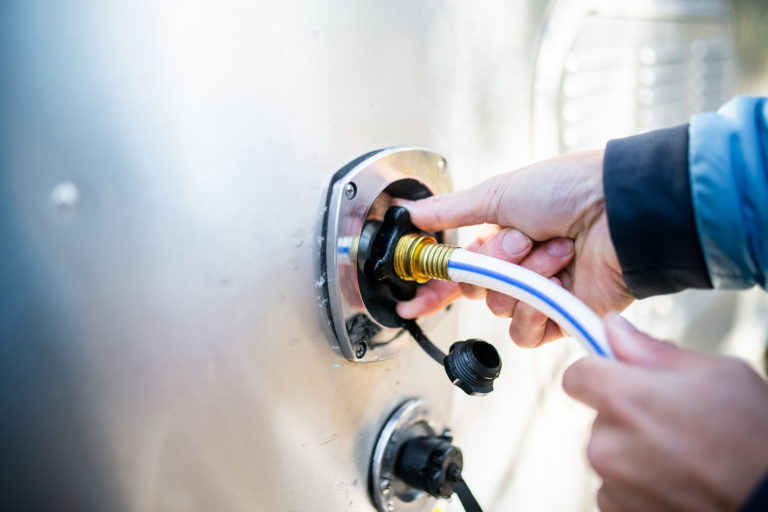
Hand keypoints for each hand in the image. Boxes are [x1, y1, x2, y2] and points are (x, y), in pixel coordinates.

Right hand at [395, 150, 632, 346]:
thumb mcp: (499, 193)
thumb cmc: (568, 190)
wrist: (618, 211)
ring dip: (523, 279)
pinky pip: (526, 331)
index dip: (434, 287)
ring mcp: (541, 292)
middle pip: (476, 289)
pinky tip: (556, 284)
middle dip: (493, 263)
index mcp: (502, 237)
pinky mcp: (561, 316)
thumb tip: (413, 214)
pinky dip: (535, 309)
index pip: (458, 270)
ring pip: (500, 309)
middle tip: (520, 238)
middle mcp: (519, 267)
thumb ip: (451, 211)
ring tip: (555, 251)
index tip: (411, 301)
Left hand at [564, 313, 767, 511]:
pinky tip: (675, 481)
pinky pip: (615, 486)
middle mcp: (607, 444)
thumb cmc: (755, 440)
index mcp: (624, 399)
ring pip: (609, 451)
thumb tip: (614, 329)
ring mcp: (612, 483)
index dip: (599, 372)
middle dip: (627, 415)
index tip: (618, 376)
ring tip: (682, 456)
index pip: (576, 375)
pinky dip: (637, 484)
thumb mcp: (717, 375)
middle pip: (599, 416)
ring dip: (633, 452)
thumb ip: (652, 351)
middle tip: (674, 422)